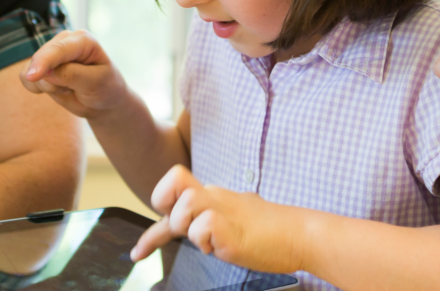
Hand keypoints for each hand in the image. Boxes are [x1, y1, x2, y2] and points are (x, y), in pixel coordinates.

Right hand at [19, 30, 129, 118]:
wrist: (102, 100)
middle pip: (41, 60)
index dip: (44, 62)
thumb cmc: (105, 88)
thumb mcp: (95, 83)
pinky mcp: (40, 65)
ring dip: (48, 87)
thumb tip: (45, 72)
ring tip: (70, 87)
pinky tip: (57, 88)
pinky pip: (25, 77)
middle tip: (75, 89)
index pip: (59, 49)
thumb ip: (71, 75)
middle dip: (54, 83)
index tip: (32, 76)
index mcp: (82, 40)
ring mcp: (50, 52)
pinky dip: (38, 88)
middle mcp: (63, 41)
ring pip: (31, 71)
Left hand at [131, 165, 305, 274]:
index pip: (172, 193)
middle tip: (188, 231)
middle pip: (171, 186)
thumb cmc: (271, 231)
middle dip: (169, 213)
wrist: (300, 234)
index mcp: (213, 195)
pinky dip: (207, 242)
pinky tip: (224, 246)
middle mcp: (213, 197)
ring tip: (212, 241)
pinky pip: (203, 227)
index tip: (140, 253)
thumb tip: (201, 228)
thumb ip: (213, 218)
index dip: (154, 223)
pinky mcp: (231, 228)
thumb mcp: (234, 218)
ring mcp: (222, 210)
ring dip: (190, 228)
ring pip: (184, 206)